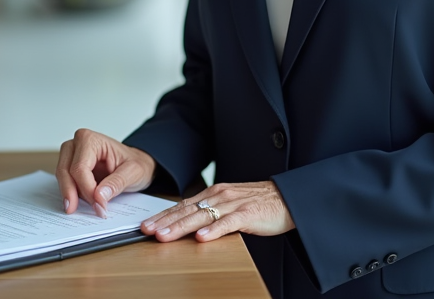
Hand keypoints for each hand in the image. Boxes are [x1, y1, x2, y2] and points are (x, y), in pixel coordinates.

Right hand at [56, 128, 155, 217]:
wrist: (136, 163)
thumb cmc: (135, 163)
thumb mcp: (134, 172)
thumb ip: (117, 183)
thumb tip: (99, 196)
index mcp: (91, 140)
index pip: (80, 168)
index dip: (87, 189)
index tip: (99, 206)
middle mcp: (77, 144)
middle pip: (65, 172)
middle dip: (74, 194)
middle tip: (88, 211)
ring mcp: (71, 155)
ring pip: (62, 178)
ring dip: (73, 195)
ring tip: (90, 207)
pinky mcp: (70, 167)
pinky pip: (65, 183)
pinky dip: (73, 194)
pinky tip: (83, 203)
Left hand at [141, 181, 294, 242]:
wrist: (287, 197)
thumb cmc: (258, 203)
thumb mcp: (229, 204)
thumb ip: (211, 211)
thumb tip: (188, 225)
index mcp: (214, 193)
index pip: (183, 206)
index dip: (164, 215)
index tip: (146, 225)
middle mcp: (220, 196)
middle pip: (187, 210)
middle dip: (165, 221)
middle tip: (146, 231)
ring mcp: (233, 204)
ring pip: (202, 217)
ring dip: (181, 226)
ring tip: (164, 235)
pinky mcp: (248, 214)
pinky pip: (228, 223)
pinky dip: (213, 231)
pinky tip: (201, 239)